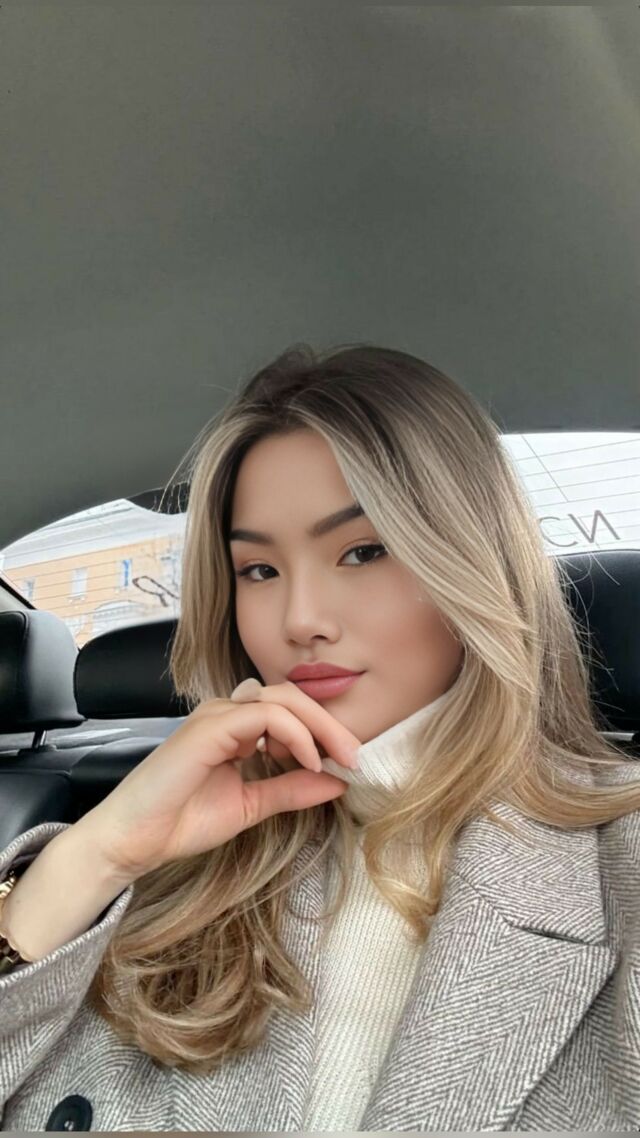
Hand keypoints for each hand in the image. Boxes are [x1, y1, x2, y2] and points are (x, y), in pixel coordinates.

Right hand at [79, 679, 360, 881]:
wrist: (135, 839)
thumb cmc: (180, 820)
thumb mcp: (251, 805)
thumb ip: (291, 790)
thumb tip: (336, 783)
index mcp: (235, 727)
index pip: (289, 709)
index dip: (324, 729)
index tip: (348, 761)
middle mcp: (226, 712)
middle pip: (291, 695)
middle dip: (329, 723)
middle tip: (354, 756)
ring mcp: (216, 715)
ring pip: (282, 698)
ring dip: (318, 725)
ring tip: (337, 757)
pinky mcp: (210, 726)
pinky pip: (265, 715)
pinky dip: (294, 734)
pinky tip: (307, 759)